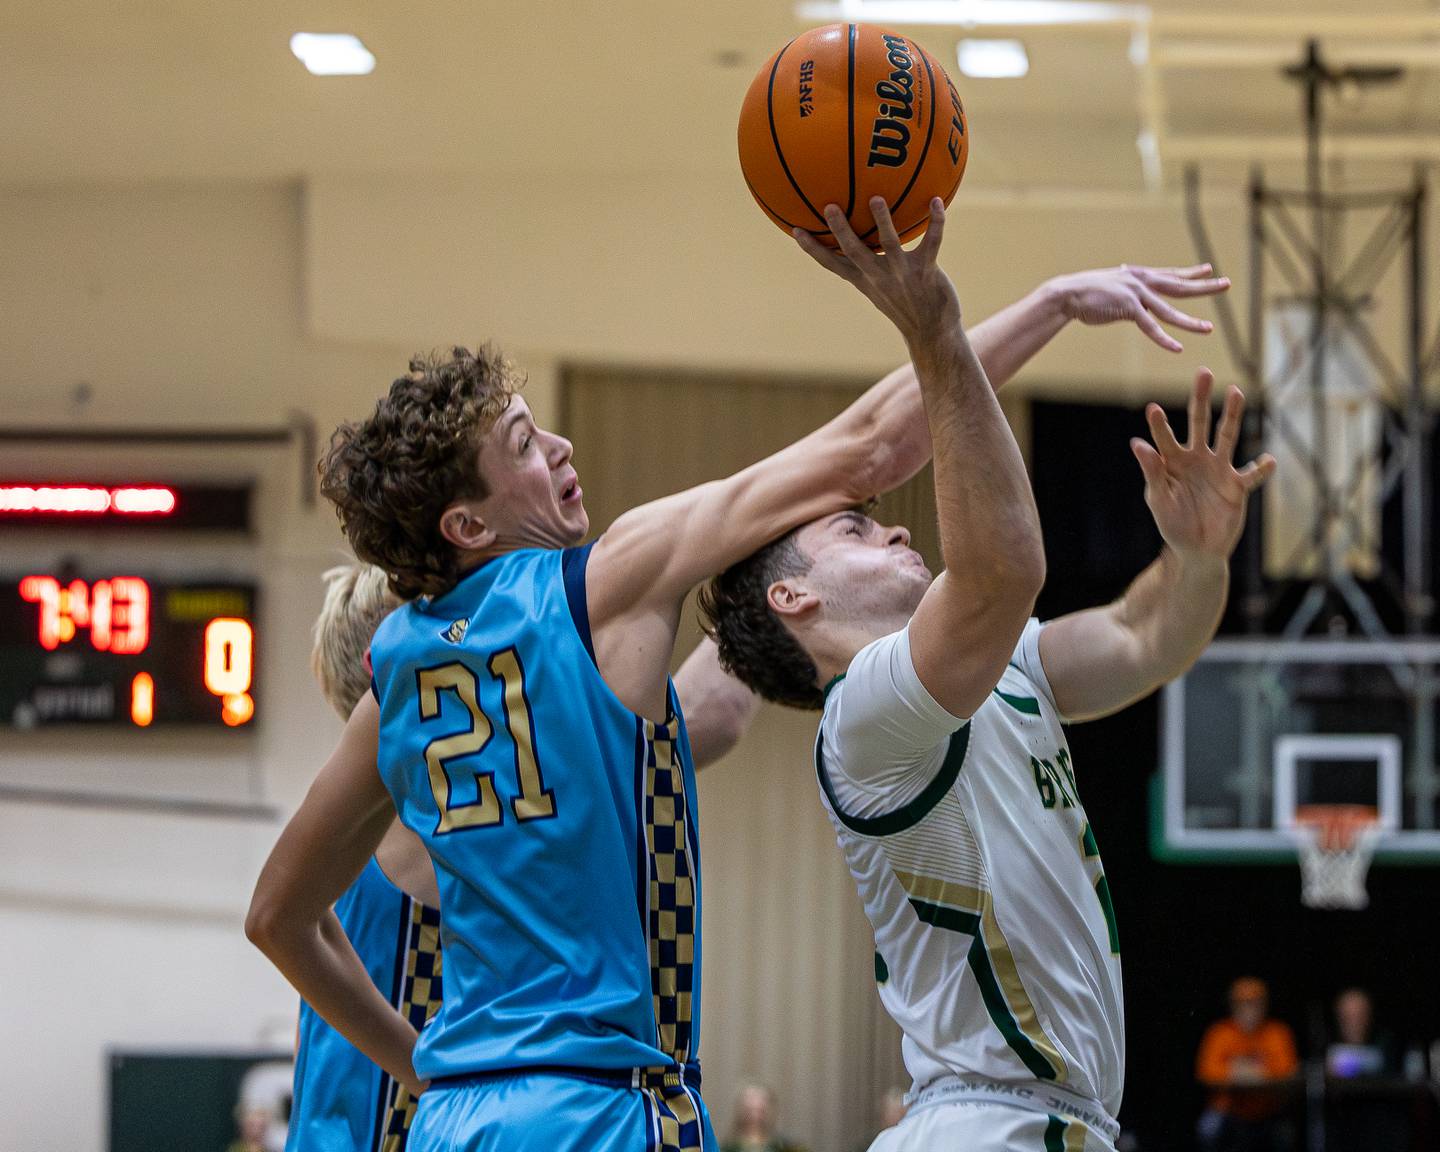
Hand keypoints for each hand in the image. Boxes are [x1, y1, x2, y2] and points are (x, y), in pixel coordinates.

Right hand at [793, 197, 961, 348]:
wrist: (931, 332)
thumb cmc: (904, 304)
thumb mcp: (879, 286)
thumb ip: (867, 263)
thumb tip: (856, 237)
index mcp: (863, 280)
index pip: (832, 263)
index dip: (813, 249)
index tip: (795, 229)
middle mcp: (878, 277)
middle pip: (854, 251)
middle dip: (841, 230)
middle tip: (830, 207)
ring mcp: (902, 274)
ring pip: (889, 244)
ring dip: (883, 221)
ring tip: (876, 199)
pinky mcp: (927, 272)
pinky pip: (932, 242)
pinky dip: (936, 221)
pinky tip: (937, 200)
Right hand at [1052, 263, 1229, 352]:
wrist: (1067, 293)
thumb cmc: (1084, 292)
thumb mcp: (1110, 285)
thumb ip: (1124, 289)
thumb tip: (1128, 294)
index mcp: (1138, 275)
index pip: (1171, 274)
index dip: (1191, 272)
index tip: (1209, 269)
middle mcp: (1142, 282)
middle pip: (1179, 286)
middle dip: (1204, 286)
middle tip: (1226, 284)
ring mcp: (1136, 294)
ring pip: (1169, 311)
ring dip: (1190, 322)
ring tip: (1208, 329)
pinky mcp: (1128, 308)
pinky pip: (1150, 327)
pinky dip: (1164, 339)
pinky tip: (1177, 348)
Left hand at [1131, 368, 1275, 561]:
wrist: (1196, 549)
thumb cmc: (1172, 523)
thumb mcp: (1158, 499)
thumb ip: (1152, 472)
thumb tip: (1137, 444)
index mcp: (1173, 462)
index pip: (1165, 438)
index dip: (1159, 424)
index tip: (1152, 408)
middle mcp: (1197, 459)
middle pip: (1200, 423)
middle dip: (1201, 398)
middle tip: (1203, 373)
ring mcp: (1219, 470)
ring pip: (1228, 436)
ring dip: (1232, 414)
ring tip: (1235, 391)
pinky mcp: (1237, 486)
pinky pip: (1252, 474)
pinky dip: (1261, 468)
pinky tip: (1268, 460)